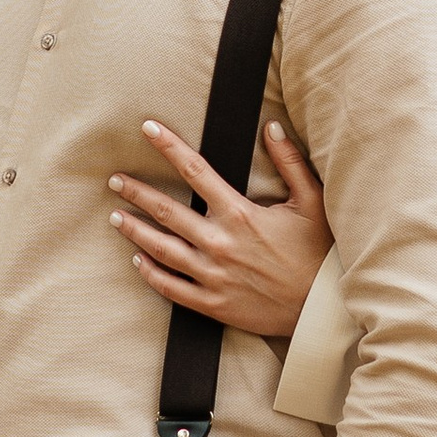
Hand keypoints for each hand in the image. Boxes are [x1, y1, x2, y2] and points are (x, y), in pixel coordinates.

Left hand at [110, 117, 332, 338]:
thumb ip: (290, 162)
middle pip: (166, 210)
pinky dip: (150, 273)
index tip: (148, 129)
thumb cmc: (318, 253)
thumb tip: (272, 127)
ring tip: (115, 216)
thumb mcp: (311, 202)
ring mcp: (212, 275)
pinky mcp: (212, 303)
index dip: (169, 146)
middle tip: (115, 180)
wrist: (321, 309)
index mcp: (239, 214)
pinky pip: (171, 288)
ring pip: (161, 249)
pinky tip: (137, 261)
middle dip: (136, 192)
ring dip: (135, 230)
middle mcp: (219, 243)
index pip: (195, 170)